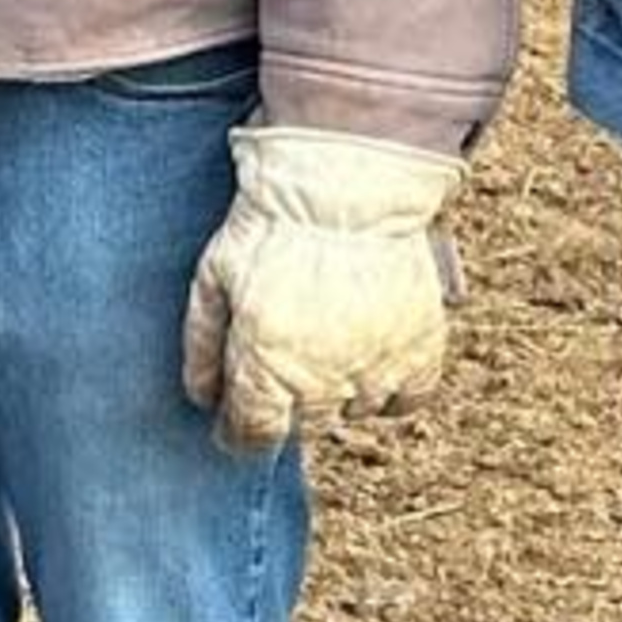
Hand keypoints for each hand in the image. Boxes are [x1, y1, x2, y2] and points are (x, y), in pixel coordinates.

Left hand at [182, 126, 467, 453]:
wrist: (344, 185)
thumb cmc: (268, 225)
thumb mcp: (213, 277)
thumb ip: (202, 344)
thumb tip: (201, 397)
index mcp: (267, 365)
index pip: (254, 434)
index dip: (239, 436)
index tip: (233, 426)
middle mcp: (324, 379)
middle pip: (304, 425)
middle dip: (285, 405)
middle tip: (279, 365)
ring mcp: (376, 368)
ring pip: (353, 412)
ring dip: (334, 393)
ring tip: (323, 344)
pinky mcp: (420, 350)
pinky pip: (406, 400)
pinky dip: (388, 391)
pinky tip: (368, 358)